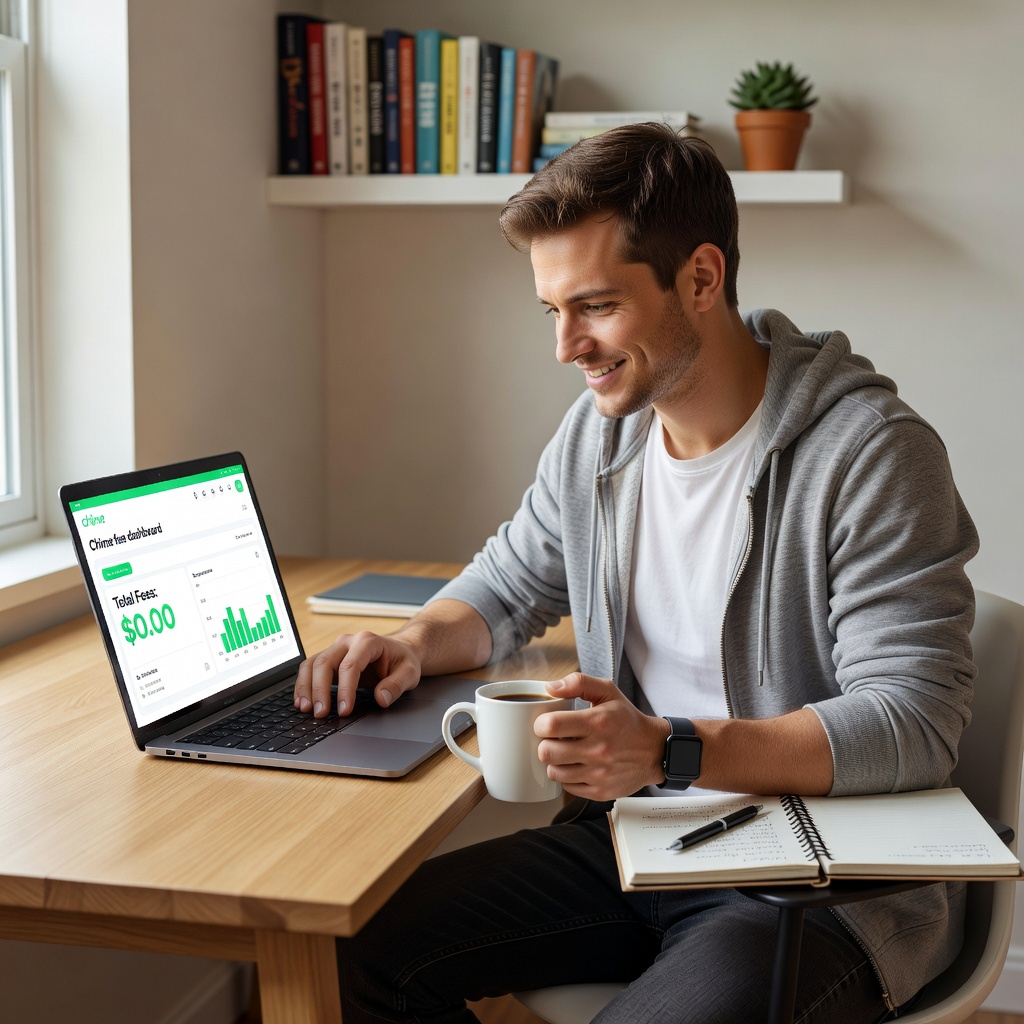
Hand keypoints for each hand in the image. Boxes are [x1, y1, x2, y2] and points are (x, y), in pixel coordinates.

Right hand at [293, 630, 421, 717]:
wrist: (399, 650)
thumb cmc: (403, 661)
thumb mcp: (410, 673)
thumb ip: (397, 685)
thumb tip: (381, 699)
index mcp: (368, 641)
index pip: (350, 665)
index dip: (345, 689)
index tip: (344, 710)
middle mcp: (347, 641)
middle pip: (325, 662)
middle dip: (319, 689)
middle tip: (320, 713)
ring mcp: (336, 649)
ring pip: (312, 664)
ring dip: (306, 687)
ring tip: (306, 709)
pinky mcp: (329, 659)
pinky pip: (310, 669)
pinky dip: (304, 685)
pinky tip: (303, 702)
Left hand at [534, 673, 669, 799]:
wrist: (655, 750)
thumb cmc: (627, 719)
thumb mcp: (608, 691)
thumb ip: (578, 683)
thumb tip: (550, 687)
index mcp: (598, 722)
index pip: (551, 725)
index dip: (540, 724)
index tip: (546, 723)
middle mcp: (598, 750)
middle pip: (546, 752)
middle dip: (544, 744)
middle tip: (553, 740)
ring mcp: (599, 774)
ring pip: (553, 772)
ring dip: (554, 762)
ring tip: (564, 753)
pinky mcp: (601, 792)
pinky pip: (567, 787)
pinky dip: (567, 777)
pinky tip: (576, 765)